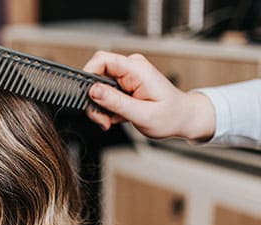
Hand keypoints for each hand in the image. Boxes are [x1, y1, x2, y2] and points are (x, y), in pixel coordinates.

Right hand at [83, 51, 214, 140]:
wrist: (182, 118)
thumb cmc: (170, 116)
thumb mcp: (142, 114)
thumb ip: (115, 102)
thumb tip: (93, 91)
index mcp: (137, 70)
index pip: (102, 60)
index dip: (88, 75)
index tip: (85, 96)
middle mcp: (130, 69)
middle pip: (96, 76)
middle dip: (94, 101)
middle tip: (102, 119)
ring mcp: (127, 76)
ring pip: (98, 88)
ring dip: (100, 108)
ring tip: (110, 121)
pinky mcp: (124, 85)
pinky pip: (104, 94)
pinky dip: (105, 109)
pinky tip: (116, 117)